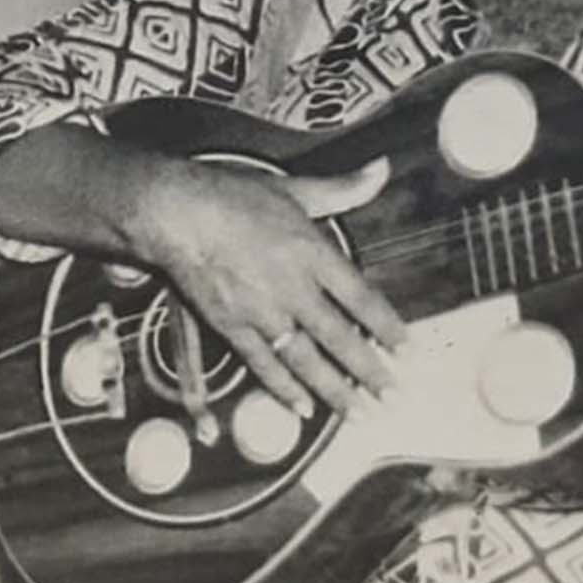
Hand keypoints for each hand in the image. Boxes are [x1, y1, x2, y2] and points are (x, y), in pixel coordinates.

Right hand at [131, 161, 406, 419]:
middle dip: (370, 372)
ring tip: (361, 414)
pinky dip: (285, 389)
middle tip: (395, 395)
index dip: (388, 328)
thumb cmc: (231, 195)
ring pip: (306, 361)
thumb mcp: (292, 187)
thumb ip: (341, 188)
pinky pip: (263, 365)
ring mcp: (262, 312)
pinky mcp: (232, 326)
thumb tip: (381, 169)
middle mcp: (293, 288)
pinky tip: (304, 408)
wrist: (175, 212)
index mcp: (312, 252)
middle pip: (340, 338)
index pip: (362, 299)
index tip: (407, 350)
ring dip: (336, 391)